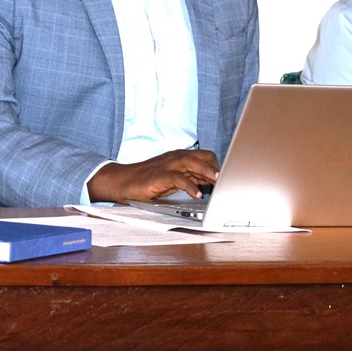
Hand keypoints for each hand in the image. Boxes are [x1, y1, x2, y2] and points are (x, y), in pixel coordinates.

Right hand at [87, 149, 219, 203]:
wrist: (123, 181)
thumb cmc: (149, 181)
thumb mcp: (174, 178)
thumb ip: (192, 177)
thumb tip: (212, 181)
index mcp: (180, 157)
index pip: (205, 156)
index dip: (218, 166)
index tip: (228, 177)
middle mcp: (175, 158)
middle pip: (202, 156)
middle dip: (216, 167)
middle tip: (227, 179)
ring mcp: (166, 165)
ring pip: (191, 163)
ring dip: (206, 172)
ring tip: (217, 181)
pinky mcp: (158, 176)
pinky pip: (177, 178)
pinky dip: (189, 186)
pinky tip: (197, 194)